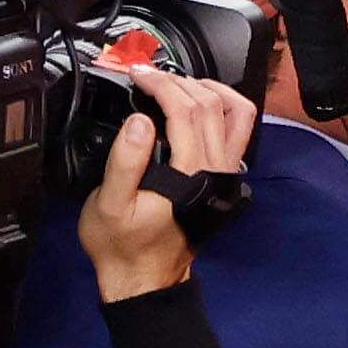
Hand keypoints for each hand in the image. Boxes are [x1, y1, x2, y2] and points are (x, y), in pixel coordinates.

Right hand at [78, 69, 255, 302]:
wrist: (144, 275)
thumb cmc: (121, 243)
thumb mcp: (109, 205)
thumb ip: (126, 161)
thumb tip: (140, 120)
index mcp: (190, 172)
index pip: (184, 111)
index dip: (160, 85)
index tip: (136, 74)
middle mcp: (217, 167)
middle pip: (210, 106)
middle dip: (179, 81)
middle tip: (148, 73)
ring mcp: (226, 169)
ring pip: (235, 113)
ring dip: (209, 88)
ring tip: (177, 80)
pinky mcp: (225, 173)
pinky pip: (238, 129)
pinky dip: (224, 105)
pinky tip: (200, 100)